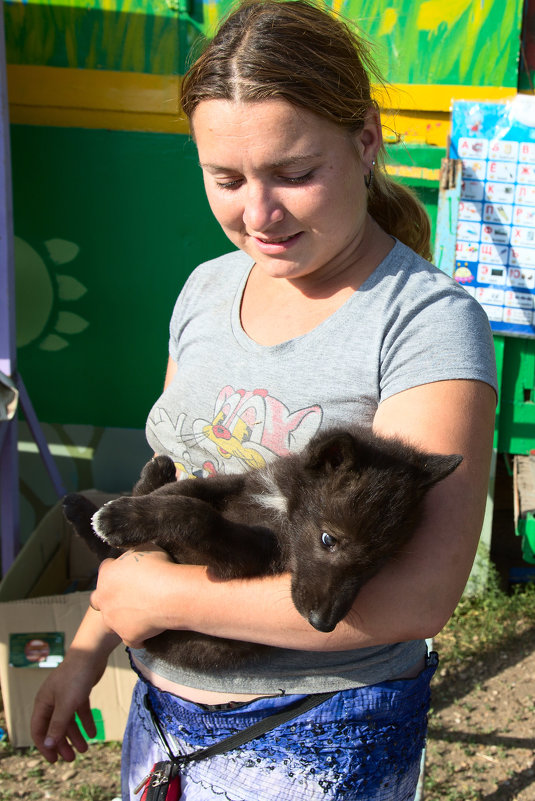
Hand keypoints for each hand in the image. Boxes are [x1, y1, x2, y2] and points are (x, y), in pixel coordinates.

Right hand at [31, 647, 106, 762]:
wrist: (91, 653)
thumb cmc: (75, 678)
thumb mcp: (66, 705)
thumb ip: (58, 725)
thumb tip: (48, 744)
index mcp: (43, 703)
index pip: (39, 730)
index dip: (45, 746)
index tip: (54, 760)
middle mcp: (52, 700)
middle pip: (54, 727)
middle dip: (62, 743)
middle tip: (71, 758)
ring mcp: (66, 695)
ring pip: (68, 720)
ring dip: (75, 735)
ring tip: (85, 749)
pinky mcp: (79, 691)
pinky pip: (80, 711)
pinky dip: (86, 722)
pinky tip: (93, 733)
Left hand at [90, 544, 174, 647]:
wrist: (171, 593)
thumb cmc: (160, 567)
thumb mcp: (145, 549)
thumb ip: (133, 555)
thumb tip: (134, 556)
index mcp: (107, 574)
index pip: (105, 569)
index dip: (117, 570)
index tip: (129, 573)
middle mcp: (104, 597)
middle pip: (98, 599)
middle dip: (109, 598)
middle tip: (128, 596)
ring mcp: (114, 619)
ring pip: (112, 622)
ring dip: (122, 618)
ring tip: (142, 614)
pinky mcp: (127, 636)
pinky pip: (131, 639)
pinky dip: (139, 637)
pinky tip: (149, 632)